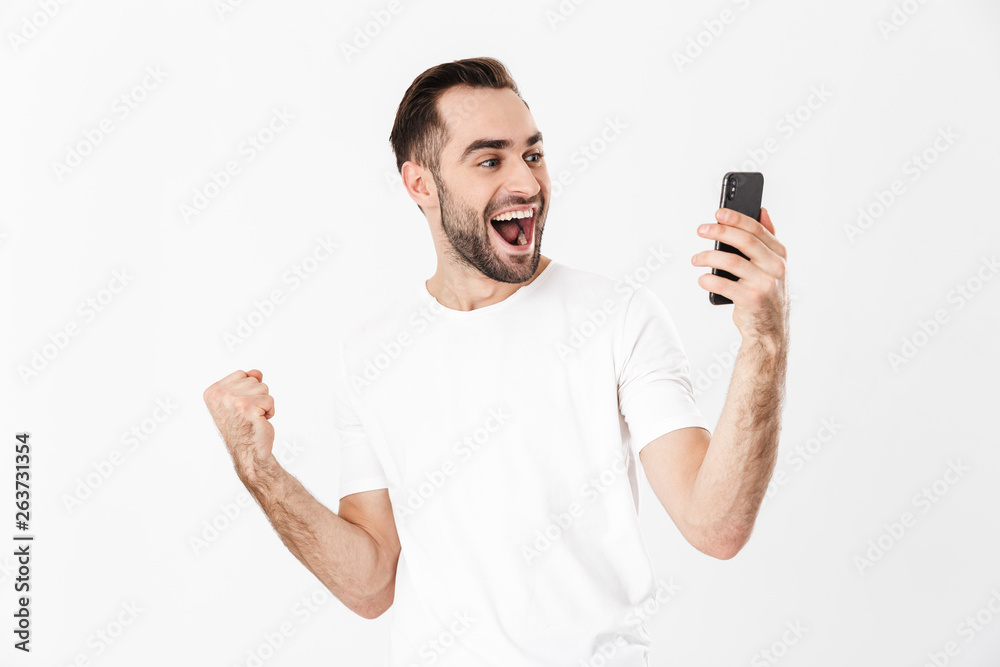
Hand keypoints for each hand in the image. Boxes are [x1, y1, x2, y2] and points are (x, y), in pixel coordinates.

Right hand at [203, 369, 275, 479]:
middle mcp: (219, 395)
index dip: (247, 390)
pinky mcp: (247, 407)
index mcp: (212, 392)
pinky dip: (270, 411)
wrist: (248, 453)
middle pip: (254, 380)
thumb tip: (256, 372)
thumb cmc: (244, 427)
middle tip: (248, 415)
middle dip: (257, 397)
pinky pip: (270, 400)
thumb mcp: (239, 400)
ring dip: (264, 404)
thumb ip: (246, 382)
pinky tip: (260, 422)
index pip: (241, 374)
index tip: (240, 408)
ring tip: (253, 418)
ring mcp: (232, 400)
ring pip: (263, 388)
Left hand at [691, 207, 788, 344]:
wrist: (769, 331)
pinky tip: (702, 278)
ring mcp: (765, 284)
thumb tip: (762, 210)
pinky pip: (723, 284)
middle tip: (701, 230)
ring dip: (708, 256)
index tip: (718, 213)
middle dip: (720, 232)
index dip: (736, 219)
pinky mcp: (751, 300)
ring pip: (731, 261)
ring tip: (696, 258)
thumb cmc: (766, 294)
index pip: (757, 230)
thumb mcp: (772, 266)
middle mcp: (776, 267)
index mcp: (780, 255)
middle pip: (745, 241)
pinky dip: (708, 280)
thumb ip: (767, 240)